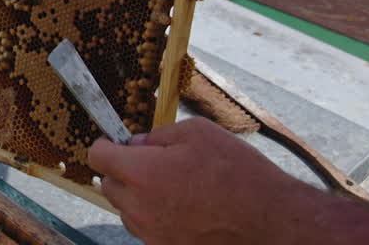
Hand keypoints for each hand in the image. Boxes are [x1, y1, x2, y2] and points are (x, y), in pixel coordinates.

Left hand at [88, 117, 318, 244]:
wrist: (270, 220)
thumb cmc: (237, 173)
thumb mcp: (198, 133)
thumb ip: (158, 136)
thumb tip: (137, 144)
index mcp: (141, 173)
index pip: (98, 156)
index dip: (106, 144)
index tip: (115, 142)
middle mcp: (139, 207)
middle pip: (109, 185)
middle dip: (124, 171)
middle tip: (153, 163)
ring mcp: (151, 234)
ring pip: (127, 210)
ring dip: (139, 196)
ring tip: (175, 187)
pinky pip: (147, 229)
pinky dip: (156, 217)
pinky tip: (184, 207)